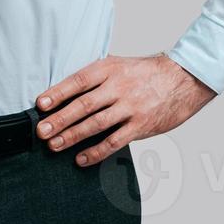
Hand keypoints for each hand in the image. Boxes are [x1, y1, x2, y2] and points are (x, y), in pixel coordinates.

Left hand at [34, 53, 215, 166]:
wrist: (183, 79)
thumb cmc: (147, 73)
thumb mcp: (119, 64)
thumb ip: (96, 75)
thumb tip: (65, 89)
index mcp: (109, 69)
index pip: (78, 81)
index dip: (58, 93)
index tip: (41, 105)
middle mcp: (119, 87)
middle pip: (83, 105)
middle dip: (60, 119)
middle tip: (42, 131)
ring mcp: (130, 107)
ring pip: (96, 124)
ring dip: (72, 136)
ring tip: (55, 145)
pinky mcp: (141, 125)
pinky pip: (114, 142)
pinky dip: (96, 152)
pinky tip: (81, 159)